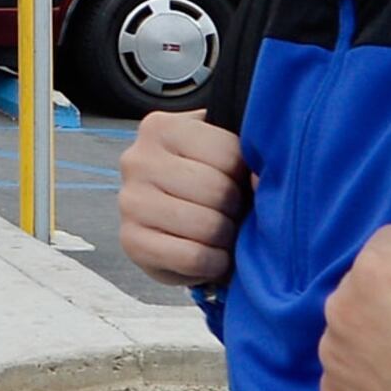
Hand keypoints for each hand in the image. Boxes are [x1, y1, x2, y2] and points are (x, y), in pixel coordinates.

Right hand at [121, 108, 253, 287]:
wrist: (172, 220)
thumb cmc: (207, 179)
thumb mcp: (224, 150)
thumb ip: (247, 152)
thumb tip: (261, 179)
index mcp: (161, 127)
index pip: (228, 154)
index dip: (245, 175)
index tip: (238, 181)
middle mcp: (136, 160)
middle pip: (216, 191)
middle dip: (236, 209)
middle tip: (231, 212)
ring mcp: (129, 203)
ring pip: (205, 226)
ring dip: (226, 237)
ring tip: (221, 233)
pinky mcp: (130, 242)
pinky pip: (191, 257)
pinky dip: (213, 263)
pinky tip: (211, 255)